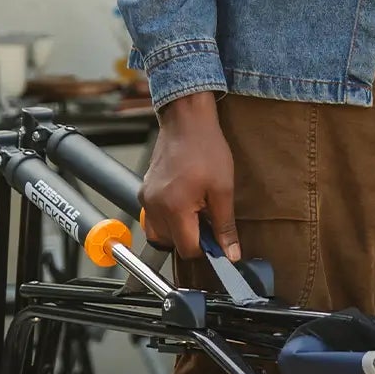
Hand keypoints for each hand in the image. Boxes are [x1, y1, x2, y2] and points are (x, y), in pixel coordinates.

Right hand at [141, 92, 239, 261]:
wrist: (187, 120)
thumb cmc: (206, 148)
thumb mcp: (223, 189)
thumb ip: (225, 226)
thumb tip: (230, 254)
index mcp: (174, 208)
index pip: (188, 249)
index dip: (207, 249)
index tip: (219, 242)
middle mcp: (154, 207)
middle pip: (172, 244)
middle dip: (192, 238)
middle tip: (209, 219)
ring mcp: (146, 198)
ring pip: (160, 233)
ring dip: (178, 230)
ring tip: (197, 211)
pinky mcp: (144, 190)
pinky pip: (154, 217)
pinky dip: (169, 218)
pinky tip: (185, 202)